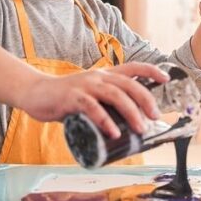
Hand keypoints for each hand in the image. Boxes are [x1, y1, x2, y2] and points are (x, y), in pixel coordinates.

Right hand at [14, 62, 170, 138]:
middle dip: (146, 99)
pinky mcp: (72, 98)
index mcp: (103, 75)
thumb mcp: (88, 96)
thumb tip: (122, 126)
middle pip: (128, 84)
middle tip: (156, 116)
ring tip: (140, 128)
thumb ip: (104, 105)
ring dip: (131, 112)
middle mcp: (97, 77)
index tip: (166, 79)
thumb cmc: (64, 98)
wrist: (34, 93)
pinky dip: (105, 120)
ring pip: (114, 95)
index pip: (132, 67)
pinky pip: (92, 108)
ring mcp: (85, 86)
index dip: (151, 71)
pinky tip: (114, 132)